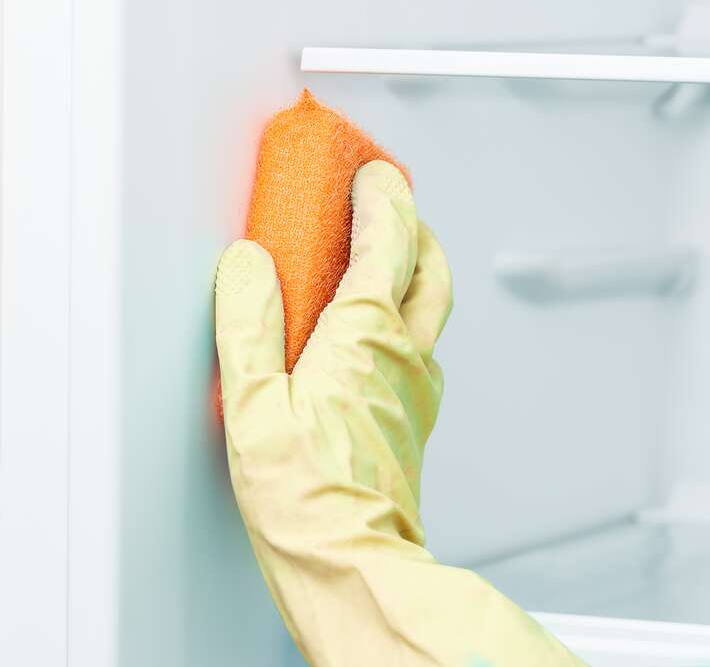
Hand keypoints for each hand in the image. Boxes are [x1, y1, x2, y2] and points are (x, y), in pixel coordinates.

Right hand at [214, 161, 583, 665]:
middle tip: (390, 203)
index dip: (384, 199)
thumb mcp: (254, 405)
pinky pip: (422, 344)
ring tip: (384, 253)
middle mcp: (404, 353)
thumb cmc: (305, 498)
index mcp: (365, 338)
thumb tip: (248, 265)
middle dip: (414, 224)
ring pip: (433, 304)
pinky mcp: (415, 416)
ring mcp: (417, 386)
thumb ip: (249, 326)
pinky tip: (376, 329)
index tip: (374, 174)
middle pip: (431, 266)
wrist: (354, 562)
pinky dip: (407, 312)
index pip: (389, 243)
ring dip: (416, 265)